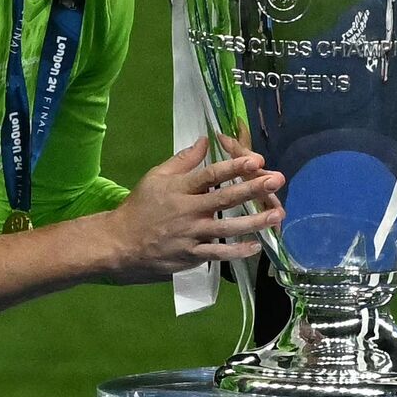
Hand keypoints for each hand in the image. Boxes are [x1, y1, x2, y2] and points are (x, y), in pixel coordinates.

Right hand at [99, 135, 283, 284]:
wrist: (119, 244)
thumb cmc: (140, 207)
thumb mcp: (155, 177)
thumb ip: (182, 160)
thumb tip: (205, 140)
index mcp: (179, 188)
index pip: (210, 174)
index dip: (234, 166)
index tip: (255, 160)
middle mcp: (188, 211)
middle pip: (225, 198)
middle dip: (253, 188)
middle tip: (277, 180)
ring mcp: (191, 235)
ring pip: (227, 228)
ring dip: (255, 221)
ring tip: (277, 214)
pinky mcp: (191, 256)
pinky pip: (218, 254)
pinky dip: (237, 251)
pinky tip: (256, 246)